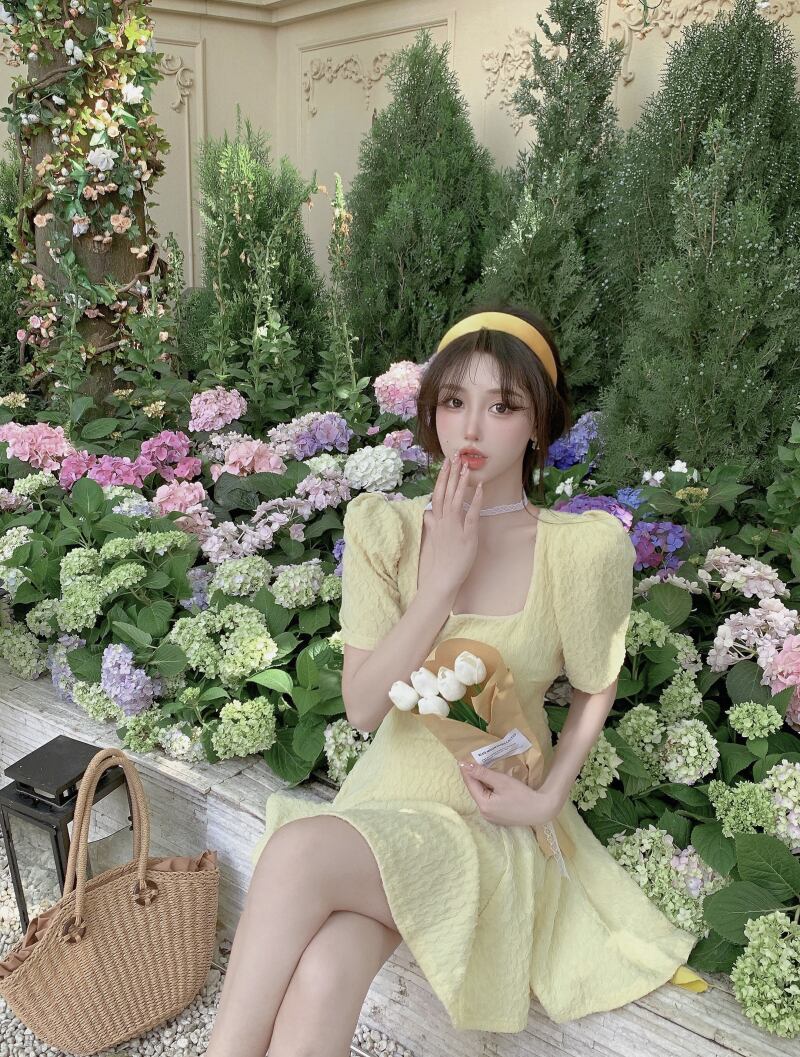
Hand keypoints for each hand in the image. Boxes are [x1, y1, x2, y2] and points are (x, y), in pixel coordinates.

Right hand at [427, 456, 482, 595]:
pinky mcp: (466, 536)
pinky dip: (475, 501)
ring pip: (456, 500)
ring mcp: (454, 528)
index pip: (438, 494)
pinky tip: (479, 489)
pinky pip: (471, 515)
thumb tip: (427, 513)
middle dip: (451, 474)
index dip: (442, 477)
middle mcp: (444, 521)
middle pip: (446, 493)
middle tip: (455, 456)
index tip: (446, 463)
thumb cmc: (442, 558)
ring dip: (461, 483)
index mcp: (437, 520)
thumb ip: (431, 523)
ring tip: (466, 467)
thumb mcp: (434, 538)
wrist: (443, 577)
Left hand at [459, 761, 562, 827]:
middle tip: (473, 762)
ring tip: (481, 770)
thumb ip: (482, 773)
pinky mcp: (498, 818)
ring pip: (481, 795)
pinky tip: (491, 783)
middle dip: (474, 776)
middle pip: (475, 791)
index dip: (467, 771)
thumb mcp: (501, 781)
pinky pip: (488, 801)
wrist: (541, 810)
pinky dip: (488, 791)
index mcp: (483, 805)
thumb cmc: (522, 795)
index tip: (462, 759)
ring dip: (481, 783)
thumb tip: (464, 765)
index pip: (470, 784)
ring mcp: (491, 817)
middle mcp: (484, 814)